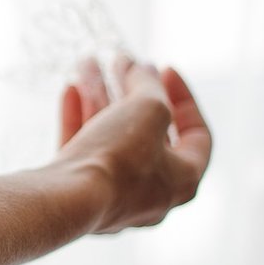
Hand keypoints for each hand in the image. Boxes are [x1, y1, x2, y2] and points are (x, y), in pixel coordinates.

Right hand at [53, 54, 212, 234]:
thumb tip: (142, 68)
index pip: (196, 133)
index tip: (165, 68)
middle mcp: (154, 193)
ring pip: (110, 138)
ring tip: (87, 64)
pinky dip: (79, 119)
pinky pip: (84, 151)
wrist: (67, 201)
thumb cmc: (120, 158)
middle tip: (122, 63)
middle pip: (147, 131)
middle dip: (132, 91)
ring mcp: (114, 197)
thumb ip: (149, 84)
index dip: (184, 96)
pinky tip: (70, 89)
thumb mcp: (147, 108)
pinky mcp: (80, 194)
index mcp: (184, 179)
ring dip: (100, 98)